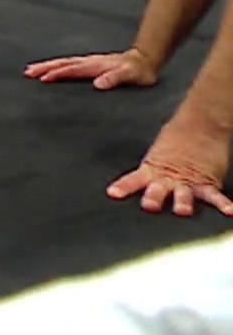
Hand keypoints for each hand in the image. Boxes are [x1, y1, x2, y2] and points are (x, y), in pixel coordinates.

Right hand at [23, 47, 158, 89]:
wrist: (145, 60)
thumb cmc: (139, 72)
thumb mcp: (130, 76)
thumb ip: (115, 79)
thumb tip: (98, 84)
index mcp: (95, 66)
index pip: (72, 69)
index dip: (58, 74)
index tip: (43, 78)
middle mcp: (89, 62)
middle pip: (62, 64)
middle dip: (45, 67)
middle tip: (28, 72)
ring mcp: (88, 62)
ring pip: (63, 63)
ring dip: (47, 66)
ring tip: (31, 70)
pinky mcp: (89, 65)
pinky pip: (68, 64)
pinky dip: (56, 66)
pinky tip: (50, 70)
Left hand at [107, 118, 232, 216]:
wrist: (201, 123)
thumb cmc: (178, 138)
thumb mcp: (158, 153)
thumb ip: (150, 168)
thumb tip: (135, 176)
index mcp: (152, 169)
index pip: (133, 180)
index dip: (123, 187)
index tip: (112, 193)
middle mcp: (168, 178)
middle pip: (157, 190)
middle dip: (153, 198)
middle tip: (149, 205)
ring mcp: (188, 181)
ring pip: (183, 194)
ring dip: (182, 202)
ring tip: (183, 211)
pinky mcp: (208, 182)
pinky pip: (215, 196)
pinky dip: (223, 204)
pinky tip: (229, 211)